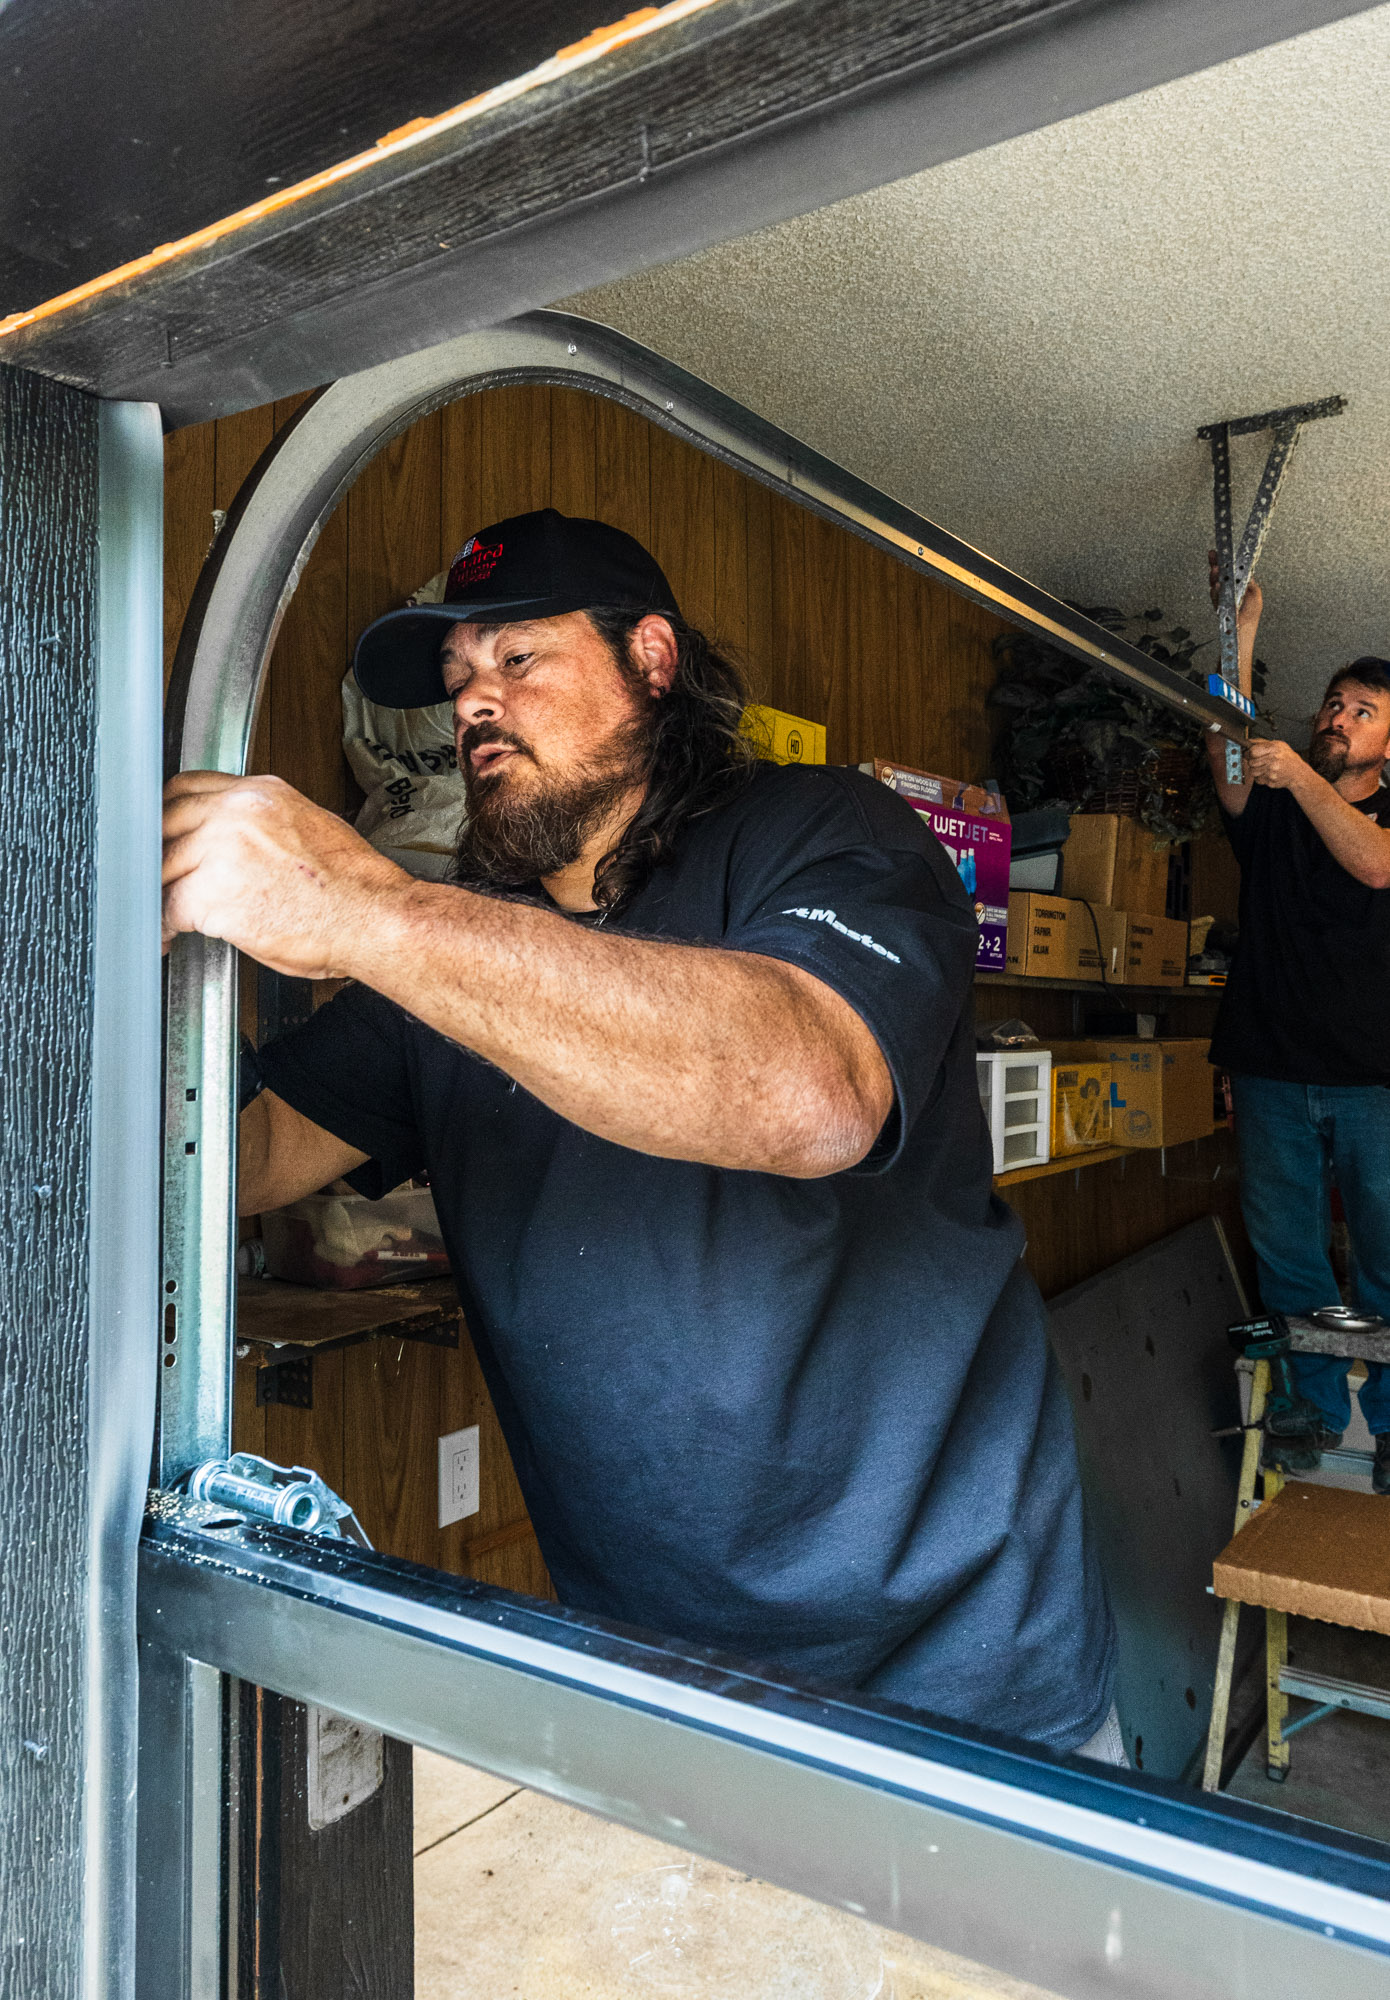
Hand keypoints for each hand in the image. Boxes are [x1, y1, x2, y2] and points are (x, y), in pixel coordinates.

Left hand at [162, 772, 409, 977]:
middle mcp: (237, 812)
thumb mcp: (310, 829)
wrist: (372, 917)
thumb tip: (240, 842)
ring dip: (158, 893)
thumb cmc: (353, 888)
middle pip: (166, 824)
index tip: (164, 834)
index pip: (188, 787)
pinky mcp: (213, 893)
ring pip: (162, 867)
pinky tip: (169, 936)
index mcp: (261, 793)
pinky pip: (169, 908)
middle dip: (157, 855)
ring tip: (159, 913)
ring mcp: (222, 849)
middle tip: (155, 878)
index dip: (168, 815)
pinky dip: (164, 926)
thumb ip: (265, 826)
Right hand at [1207, 549, 1262, 635]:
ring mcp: (1223, 600)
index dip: (1229, 561)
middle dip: (1218, 564)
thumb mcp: (1257, 600)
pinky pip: (1215, 597)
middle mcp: (1231, 593)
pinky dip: (1215, 591)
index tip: (1226, 552)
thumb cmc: (1248, 624)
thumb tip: (1248, 574)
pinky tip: (1216, 585)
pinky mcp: (1218, 608)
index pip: (1234, 571)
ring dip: (1215, 576)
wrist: (1239, 641)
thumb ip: (1252, 587)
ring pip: (1216, 584)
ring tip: (1215, 568)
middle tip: (1214, 554)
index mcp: (1242, 589)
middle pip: (1223, 575)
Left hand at [1247, 740, 1307, 792]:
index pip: (1253, 751)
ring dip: (1255, 770)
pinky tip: (1266, 773)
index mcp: (1274, 749)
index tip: (1249, 754)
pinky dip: (1259, 777)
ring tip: (1262, 767)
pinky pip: (1257, 779)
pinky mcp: (1270, 781)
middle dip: (1252, 761)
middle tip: (1257, 761)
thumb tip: (1248, 742)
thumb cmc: (1287, 758)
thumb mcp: (1278, 745)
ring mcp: (1272, 771)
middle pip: (1251, 762)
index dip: (1249, 753)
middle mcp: (1273, 760)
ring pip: (1253, 771)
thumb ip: (1262, 742)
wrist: (1298, 772)